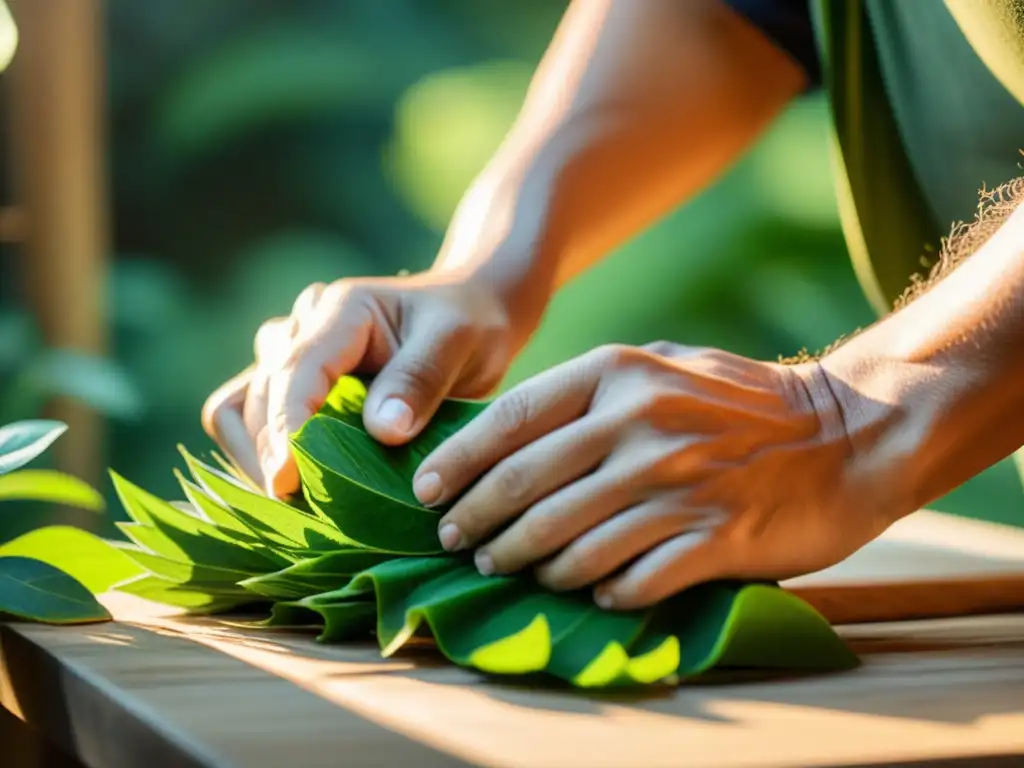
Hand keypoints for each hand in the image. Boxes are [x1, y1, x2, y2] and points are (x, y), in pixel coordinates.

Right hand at [201, 272, 530, 497]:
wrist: (468, 315)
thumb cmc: (467, 324)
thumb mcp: (457, 342)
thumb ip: (420, 380)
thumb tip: (382, 432)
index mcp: (339, 311)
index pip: (295, 371)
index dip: (286, 428)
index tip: (286, 481)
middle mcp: (302, 330)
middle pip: (257, 397)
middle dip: (271, 456)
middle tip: (303, 512)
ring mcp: (289, 357)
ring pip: (237, 409)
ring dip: (253, 459)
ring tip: (292, 506)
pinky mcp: (290, 387)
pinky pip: (247, 421)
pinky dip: (258, 457)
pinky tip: (291, 492)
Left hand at [415, 342, 900, 609]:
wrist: (847, 434)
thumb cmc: (743, 401)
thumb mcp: (667, 364)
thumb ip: (596, 387)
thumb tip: (516, 427)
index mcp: (620, 373)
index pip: (512, 421)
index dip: (458, 462)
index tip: (425, 491)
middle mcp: (641, 424)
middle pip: (527, 486)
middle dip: (478, 520)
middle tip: (455, 541)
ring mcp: (677, 483)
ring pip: (570, 540)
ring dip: (527, 563)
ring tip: (505, 569)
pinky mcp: (712, 537)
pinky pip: (630, 578)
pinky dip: (598, 590)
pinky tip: (585, 592)